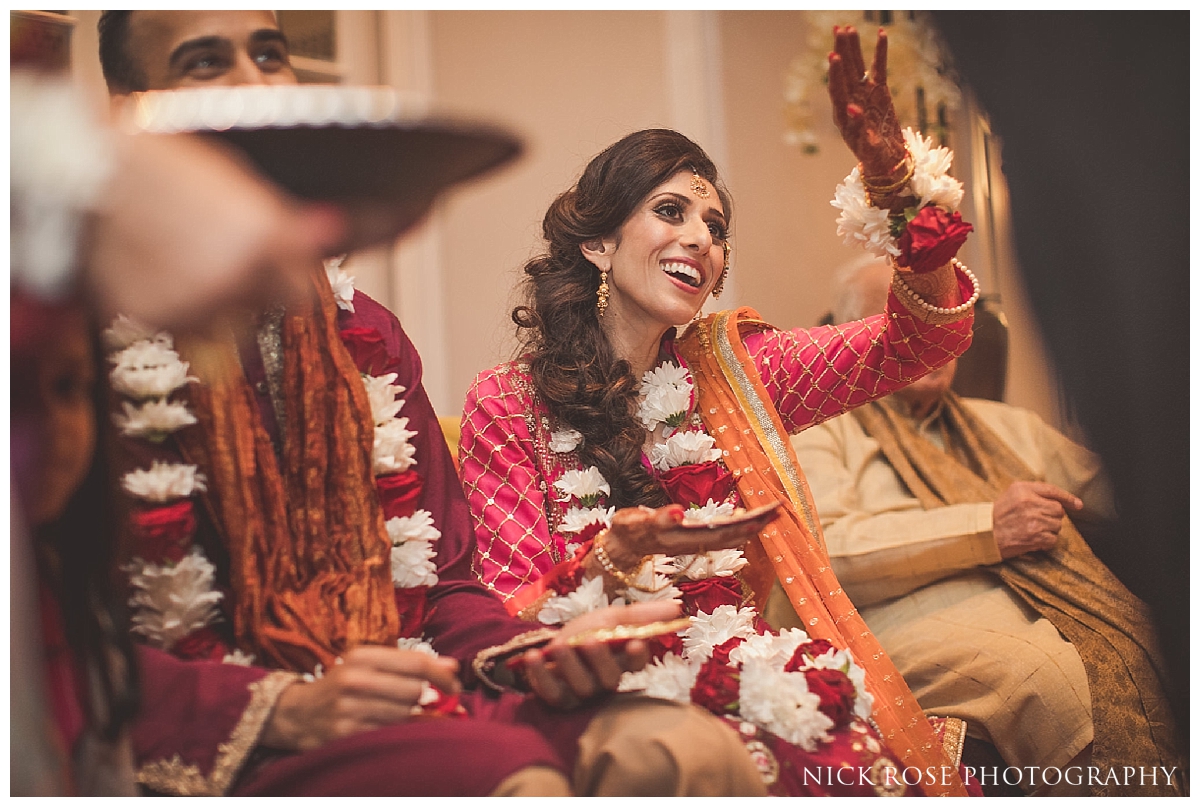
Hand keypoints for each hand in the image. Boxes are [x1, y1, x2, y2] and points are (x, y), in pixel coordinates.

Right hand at [85, 131, 345, 332]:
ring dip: (221, 306)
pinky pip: (185, 329)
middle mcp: (238, 275)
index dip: (290, 276)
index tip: (279, 267)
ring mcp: (197, 302)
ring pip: (232, 325)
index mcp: (265, 237)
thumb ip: (286, 215)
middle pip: (273, 306)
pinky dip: (177, 310)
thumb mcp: (236, 179)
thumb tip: (335, 228)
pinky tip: (158, 272)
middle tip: (223, 258)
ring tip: (184, 261)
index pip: (301, 285)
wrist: (85, 175)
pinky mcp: (158, 319)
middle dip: (260, 289)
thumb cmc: (164, 166)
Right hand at [260, 646, 460, 751]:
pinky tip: (402, 730)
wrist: (297, 713)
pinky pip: (389, 734)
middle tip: (426, 702)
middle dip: (426, 698)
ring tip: (408, 714)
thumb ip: (409, 664)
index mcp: (362, 655)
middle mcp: (354, 679)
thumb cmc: (344, 685)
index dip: (442, 675)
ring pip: (404, 714)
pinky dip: (403, 733)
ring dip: (414, 717)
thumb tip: (453, 667)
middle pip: (414, 691)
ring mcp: (348, 709)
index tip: (456, 684)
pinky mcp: (346, 734)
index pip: (416, 662)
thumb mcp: (369, 664)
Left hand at [519, 601, 680, 709]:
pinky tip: (533, 657)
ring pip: (580, 687)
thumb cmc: (592, 630)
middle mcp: (605, 681)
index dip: (637, 654)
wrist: (558, 643)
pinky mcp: (557, 697)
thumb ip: (643, 614)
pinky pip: (550, 693)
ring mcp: (581, 692)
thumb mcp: (614, 617)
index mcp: (624, 661)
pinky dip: (540, 676)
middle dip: (600, 659)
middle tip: (590, 640)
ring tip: (559, 646)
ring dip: (568, 666)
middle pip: (608, 678)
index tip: (637, 640)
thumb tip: (678, 607)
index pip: (637, 662)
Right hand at [600, 504, 759, 570]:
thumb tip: (679, 512)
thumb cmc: (627, 530)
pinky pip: (722, 534)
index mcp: (684, 537)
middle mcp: (693, 542)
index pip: (720, 531)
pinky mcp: (694, 540)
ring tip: (773, 512)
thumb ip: (658, 518)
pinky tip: (749, 518)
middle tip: (778, 510)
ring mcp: (695, 542)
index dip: (743, 523)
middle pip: (731, 534)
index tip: (762, 516)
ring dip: (752, 525)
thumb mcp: (635, 521)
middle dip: (755, 523)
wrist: (623, 547)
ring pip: (730, 536)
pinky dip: (739, 526)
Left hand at [827, 25, 906, 180]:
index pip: (837, 89)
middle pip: (844, 72)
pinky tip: (881, 33)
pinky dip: (880, 52)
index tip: (833, 55)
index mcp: (843, 114)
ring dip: (853, 48)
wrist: (885, 159)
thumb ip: (859, 127)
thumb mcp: (866, 145)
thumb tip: (851, 109)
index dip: (835, 73)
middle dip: (841, 51)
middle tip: (839, 30)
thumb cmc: (873, 156)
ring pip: (857, 66)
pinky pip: (879, 68)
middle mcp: (851, 100)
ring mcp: (864, 94)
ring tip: (848, 28)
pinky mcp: (879, 91)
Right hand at [992, 481, 1082, 559]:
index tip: (1078, 505)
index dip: (1068, 498)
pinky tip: (1033, 540)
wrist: (984, 535)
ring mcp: (1032, 520)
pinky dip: (1046, 542)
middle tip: (1037, 521)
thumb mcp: (1011, 495)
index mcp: (1022, 489)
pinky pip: (1053, 539)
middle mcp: (1028, 502)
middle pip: (1058, 510)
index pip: (1052, 490)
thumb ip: (1033, 492)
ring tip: (1032, 530)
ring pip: (1057, 525)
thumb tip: (1064, 501)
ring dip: (1048, 530)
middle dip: (1051, 517)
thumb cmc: (998, 515)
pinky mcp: (1035, 536)